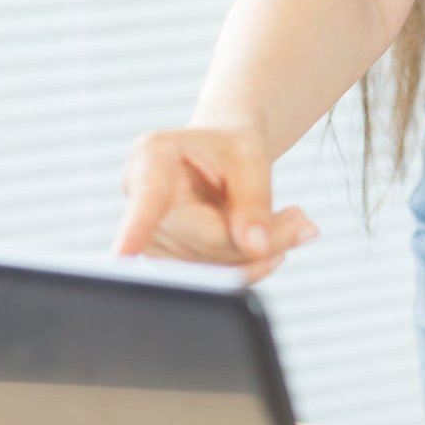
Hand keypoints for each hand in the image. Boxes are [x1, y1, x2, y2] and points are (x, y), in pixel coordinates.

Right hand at [111, 124, 316, 280]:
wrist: (218, 155)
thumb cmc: (230, 147)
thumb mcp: (251, 157)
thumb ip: (253, 199)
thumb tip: (256, 248)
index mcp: (150, 158)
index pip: (147, 201)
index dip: (134, 229)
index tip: (120, 256)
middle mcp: (136, 199)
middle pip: (202, 242)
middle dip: (259, 241)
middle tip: (303, 224)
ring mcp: (147, 237)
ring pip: (210, 267)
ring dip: (260, 256)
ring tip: (292, 224)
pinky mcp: (164, 261)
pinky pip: (212, 278)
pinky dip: (249, 266)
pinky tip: (271, 246)